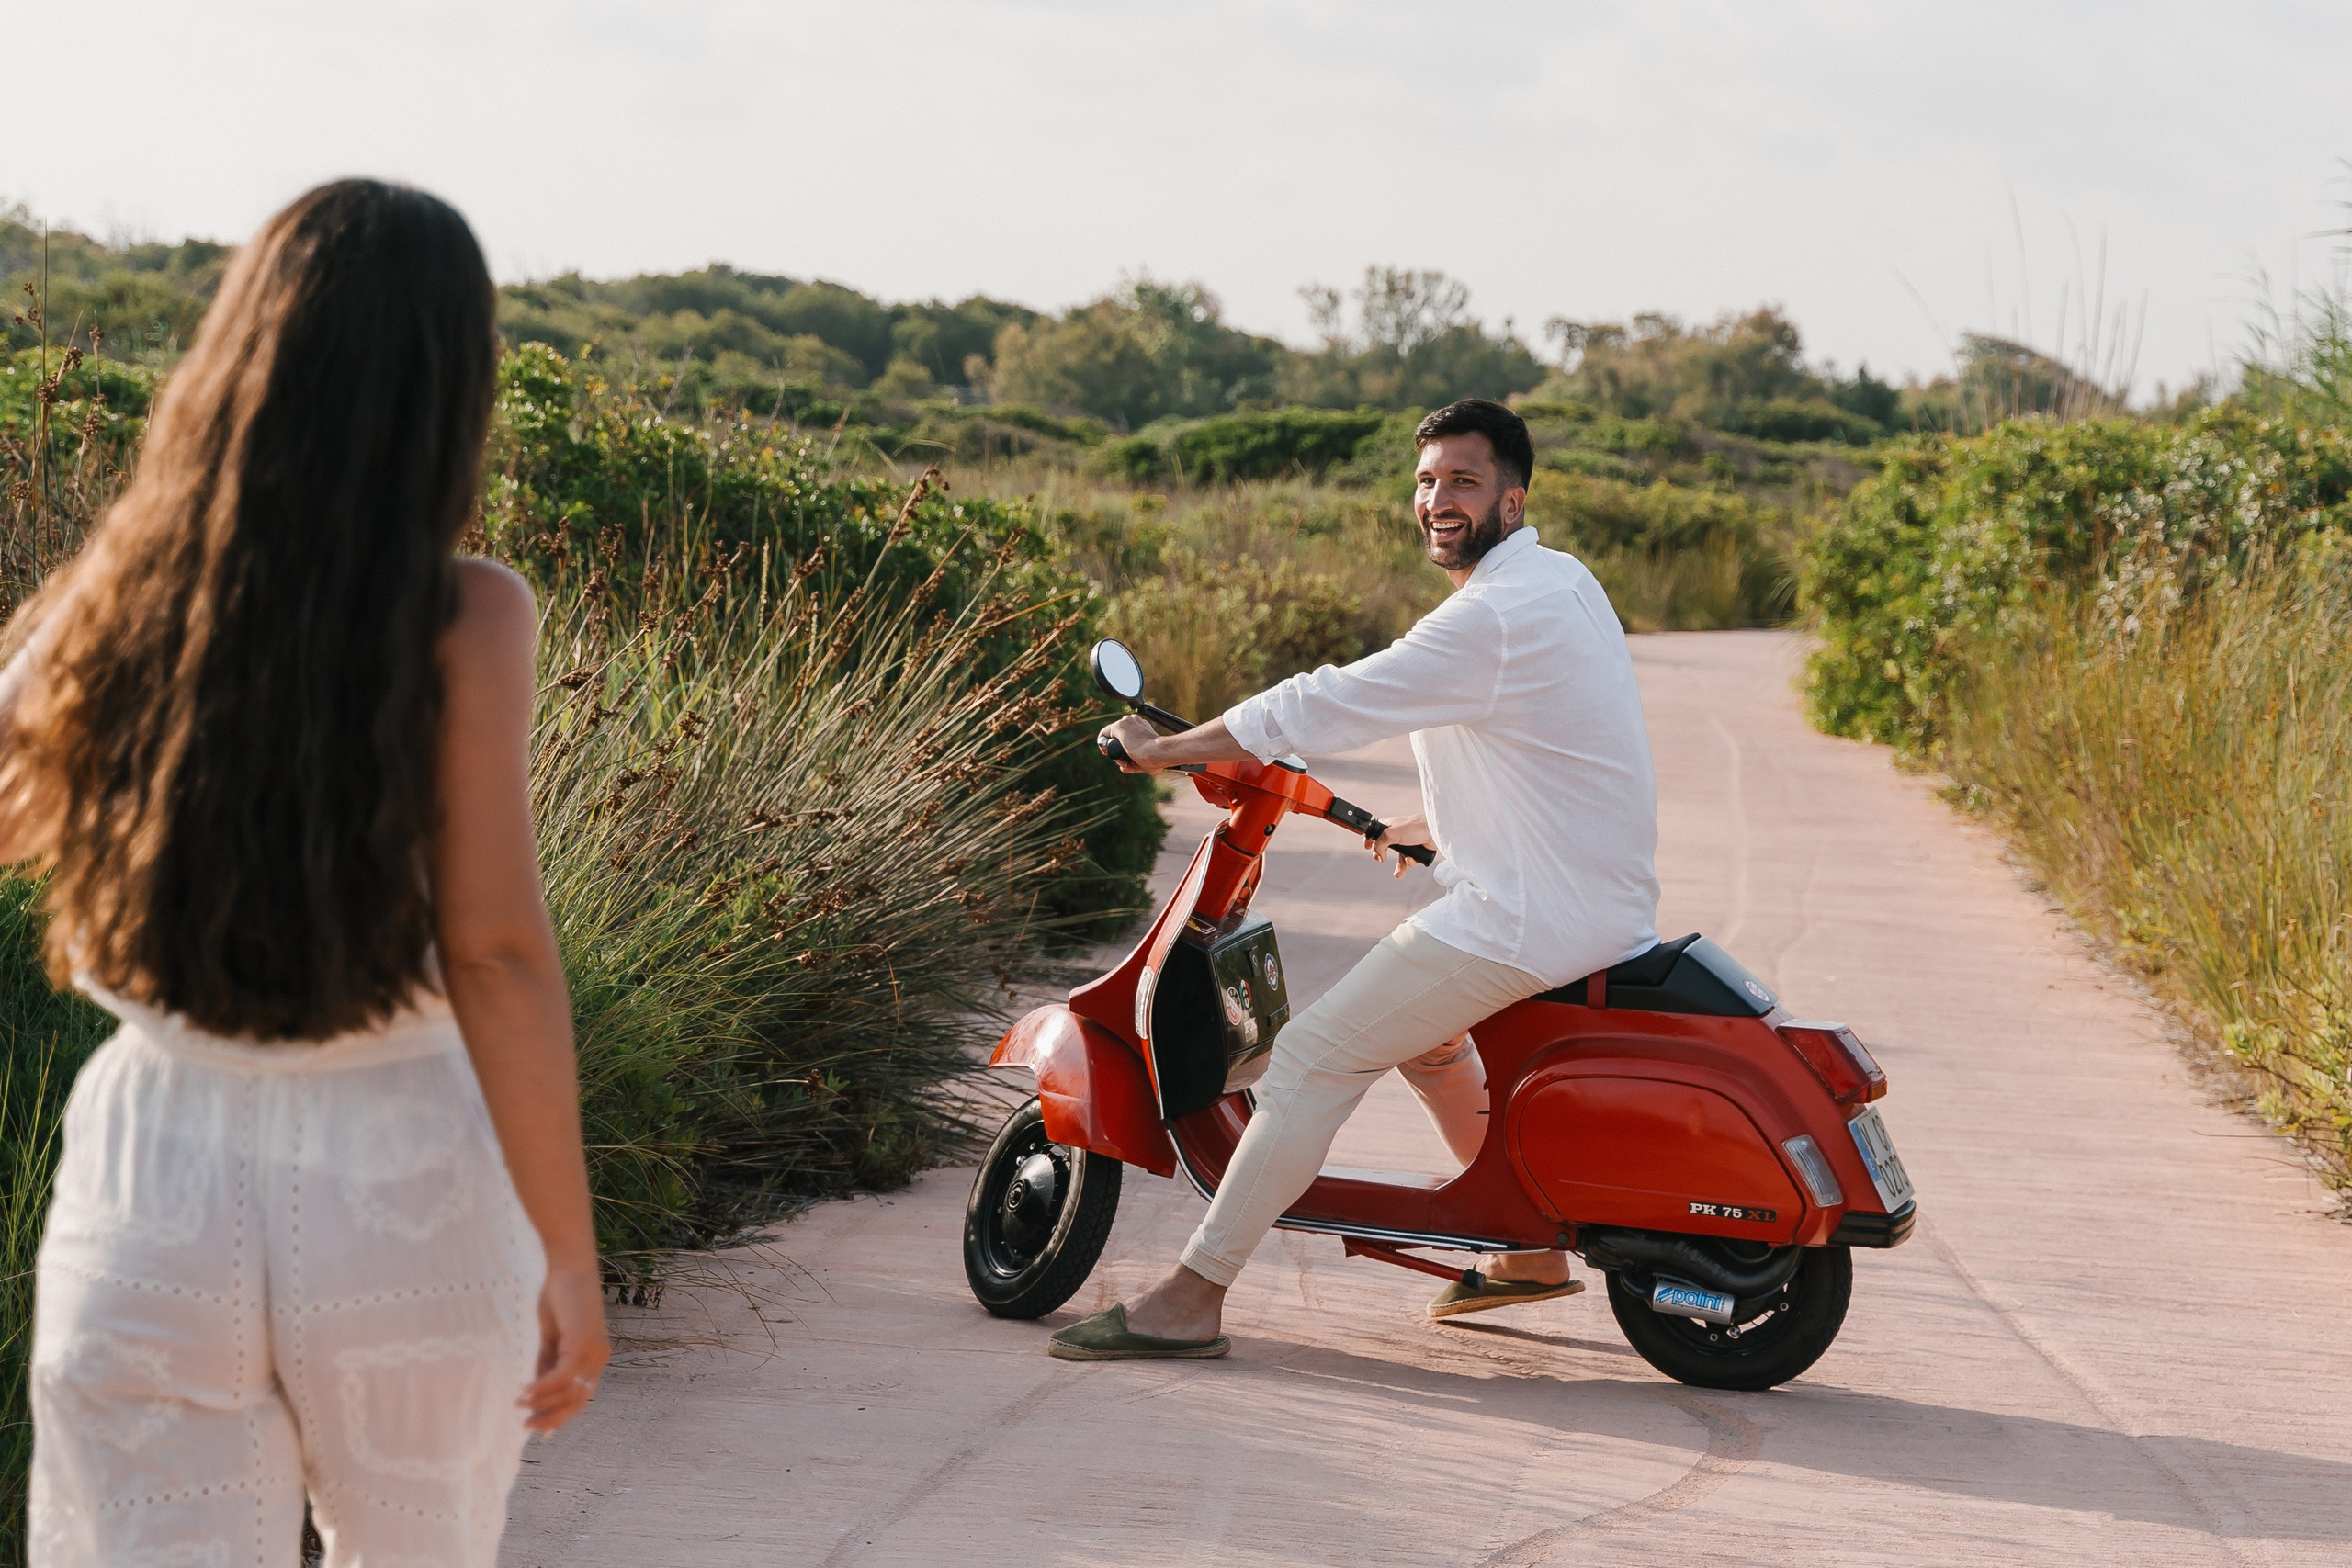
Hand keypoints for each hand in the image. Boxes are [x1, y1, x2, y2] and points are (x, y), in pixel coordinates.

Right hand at [520, 1265, 610, 1433]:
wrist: (568, 1267)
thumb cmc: (559, 1297)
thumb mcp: (552, 1338)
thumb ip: (548, 1364)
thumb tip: (537, 1393)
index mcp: (595, 1357)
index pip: (582, 1396)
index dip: (562, 1416)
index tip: (542, 1431)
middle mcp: (599, 1358)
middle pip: (578, 1401)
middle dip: (553, 1417)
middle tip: (528, 1428)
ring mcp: (593, 1352)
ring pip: (570, 1392)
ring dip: (543, 1404)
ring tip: (520, 1408)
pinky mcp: (582, 1344)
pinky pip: (562, 1376)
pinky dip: (542, 1387)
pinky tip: (525, 1393)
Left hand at [1098, 714, 1162, 773]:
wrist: (1158, 753)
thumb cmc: (1157, 758)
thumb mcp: (1146, 760)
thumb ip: (1134, 762)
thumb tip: (1123, 767)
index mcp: (1144, 727)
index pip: (1129, 736)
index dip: (1125, 748)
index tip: (1127, 758)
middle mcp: (1135, 721)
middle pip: (1120, 737)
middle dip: (1120, 751)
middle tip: (1126, 762)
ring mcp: (1126, 722)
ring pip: (1113, 738)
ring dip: (1115, 751)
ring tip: (1124, 761)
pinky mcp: (1118, 726)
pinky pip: (1104, 734)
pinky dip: (1103, 744)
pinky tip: (1106, 752)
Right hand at [1369, 813, 1434, 877]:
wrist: (1435, 832)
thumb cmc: (1414, 828)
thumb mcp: (1391, 834)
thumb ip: (1380, 844)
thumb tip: (1379, 855)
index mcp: (1389, 826)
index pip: (1375, 832)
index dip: (1369, 839)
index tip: (1366, 847)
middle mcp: (1397, 834)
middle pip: (1385, 847)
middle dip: (1382, 856)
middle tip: (1381, 859)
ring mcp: (1407, 843)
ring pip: (1399, 858)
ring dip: (1400, 867)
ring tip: (1399, 873)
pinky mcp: (1416, 850)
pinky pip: (1410, 860)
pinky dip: (1410, 862)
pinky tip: (1413, 859)